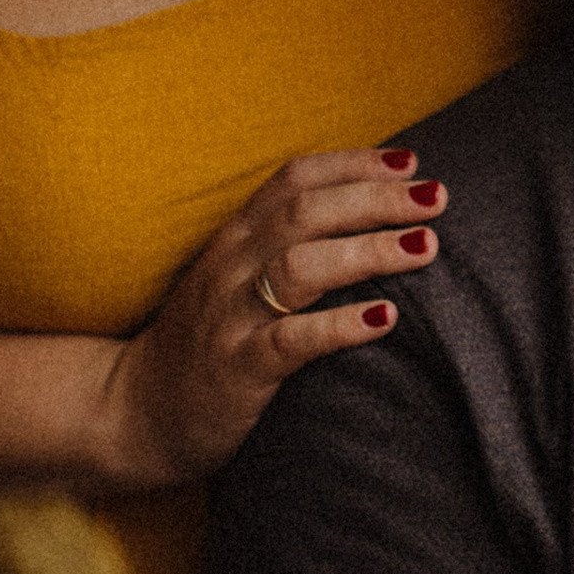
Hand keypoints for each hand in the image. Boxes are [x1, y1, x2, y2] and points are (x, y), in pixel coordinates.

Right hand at [98, 146, 445, 489]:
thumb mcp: (238, 281)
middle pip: (306, 212)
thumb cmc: (209, 343)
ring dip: (368, 250)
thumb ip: (286, 248)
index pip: (294, 180)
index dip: (353, 164)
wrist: (137, 412)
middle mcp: (231, 267)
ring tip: (424, 247)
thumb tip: (366, 219)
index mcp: (235, 239)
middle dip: (376, 198)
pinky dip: (341, 326)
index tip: (410, 161)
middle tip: (436, 197)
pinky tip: (386, 318)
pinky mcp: (237, 369)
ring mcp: (231, 317)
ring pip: (300, 265)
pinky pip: (291, 341)